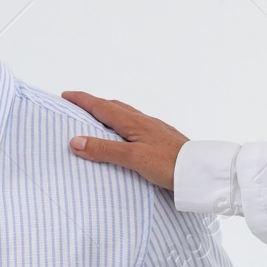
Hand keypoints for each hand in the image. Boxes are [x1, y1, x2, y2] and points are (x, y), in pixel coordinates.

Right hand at [63, 91, 188, 190]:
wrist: (200, 171)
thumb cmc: (169, 164)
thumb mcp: (132, 158)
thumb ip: (104, 150)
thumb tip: (75, 141)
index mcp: (133, 122)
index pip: (101, 107)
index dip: (82, 100)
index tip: (66, 95)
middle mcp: (143, 121)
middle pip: (113, 106)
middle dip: (93, 104)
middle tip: (78, 105)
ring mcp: (154, 129)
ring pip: (126, 115)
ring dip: (109, 113)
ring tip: (97, 119)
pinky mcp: (161, 139)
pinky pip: (135, 125)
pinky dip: (122, 125)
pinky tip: (125, 136)